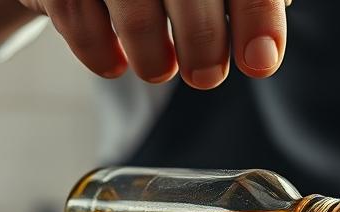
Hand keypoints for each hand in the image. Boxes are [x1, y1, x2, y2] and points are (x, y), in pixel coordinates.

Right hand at [20, 0, 287, 87]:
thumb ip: (241, 3)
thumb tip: (261, 49)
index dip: (257, 17)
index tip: (260, 64)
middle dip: (203, 44)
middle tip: (207, 77)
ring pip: (132, 9)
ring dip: (152, 57)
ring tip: (160, 70)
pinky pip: (77, 16)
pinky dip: (99, 53)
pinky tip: (115, 62)